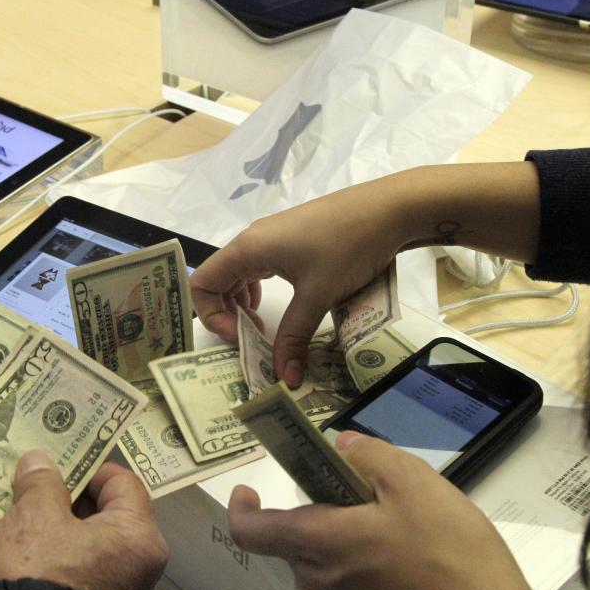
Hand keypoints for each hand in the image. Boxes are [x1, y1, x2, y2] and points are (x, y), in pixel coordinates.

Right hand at [0, 452, 168, 589]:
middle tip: (35, 486)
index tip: (56, 462)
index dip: (90, 467)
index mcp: (140, 540)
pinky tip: (23, 552)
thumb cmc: (33, 572)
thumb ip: (41, 484)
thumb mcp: (33, 516)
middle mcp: (139, 572)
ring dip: (58, 530)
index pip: (124, 484)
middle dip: (70, 500)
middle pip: (108, 516)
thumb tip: (39, 461)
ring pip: (89, 547)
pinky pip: (77, 575)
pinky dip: (55, 559)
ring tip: (22, 517)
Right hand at [191, 184, 407, 386]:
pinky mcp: (290, 239)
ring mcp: (272, 237)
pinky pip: (259, 268)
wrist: (388, 209)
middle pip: (218, 281)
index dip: (212, 317)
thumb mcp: (318, 296)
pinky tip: (279, 306)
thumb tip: (285, 379)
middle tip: (252, 343)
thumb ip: (294, 337)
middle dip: (227, 316)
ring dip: (243, 305)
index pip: (202, 283)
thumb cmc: (347, 247)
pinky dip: (259, 291)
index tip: (242, 339)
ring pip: (239, 275)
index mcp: (248, 249)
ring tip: (264, 330)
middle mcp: (253, 240)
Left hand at [228, 432, 563, 589]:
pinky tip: (413, 576)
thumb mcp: (413, 481)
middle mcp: (318, 588)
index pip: (250, 531)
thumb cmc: (449, 551)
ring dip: (348, 552)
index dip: (243, 508)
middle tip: (369, 503)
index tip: (249, 490)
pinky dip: (369, 583)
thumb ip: (368, 454)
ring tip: (402, 539)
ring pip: (327, 574)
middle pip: (297, 547)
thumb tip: (340, 446)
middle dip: (322, 520)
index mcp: (318, 545)